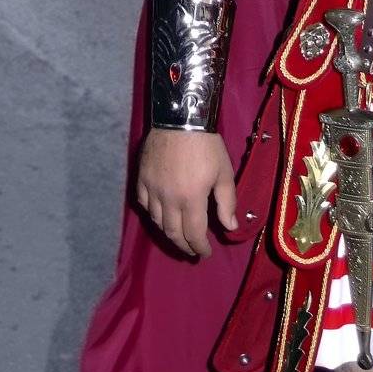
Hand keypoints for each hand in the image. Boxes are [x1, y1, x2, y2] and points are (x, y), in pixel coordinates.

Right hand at [137, 129, 236, 258]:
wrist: (181, 118)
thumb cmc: (207, 145)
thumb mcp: (224, 172)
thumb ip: (227, 202)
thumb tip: (230, 227)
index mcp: (191, 199)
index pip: (194, 234)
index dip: (200, 248)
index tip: (204, 253)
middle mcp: (169, 199)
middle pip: (173, 232)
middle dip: (184, 245)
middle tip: (191, 250)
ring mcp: (152, 189)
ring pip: (157, 221)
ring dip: (168, 232)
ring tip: (178, 234)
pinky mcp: (142, 178)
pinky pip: (144, 204)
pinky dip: (152, 213)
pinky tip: (160, 213)